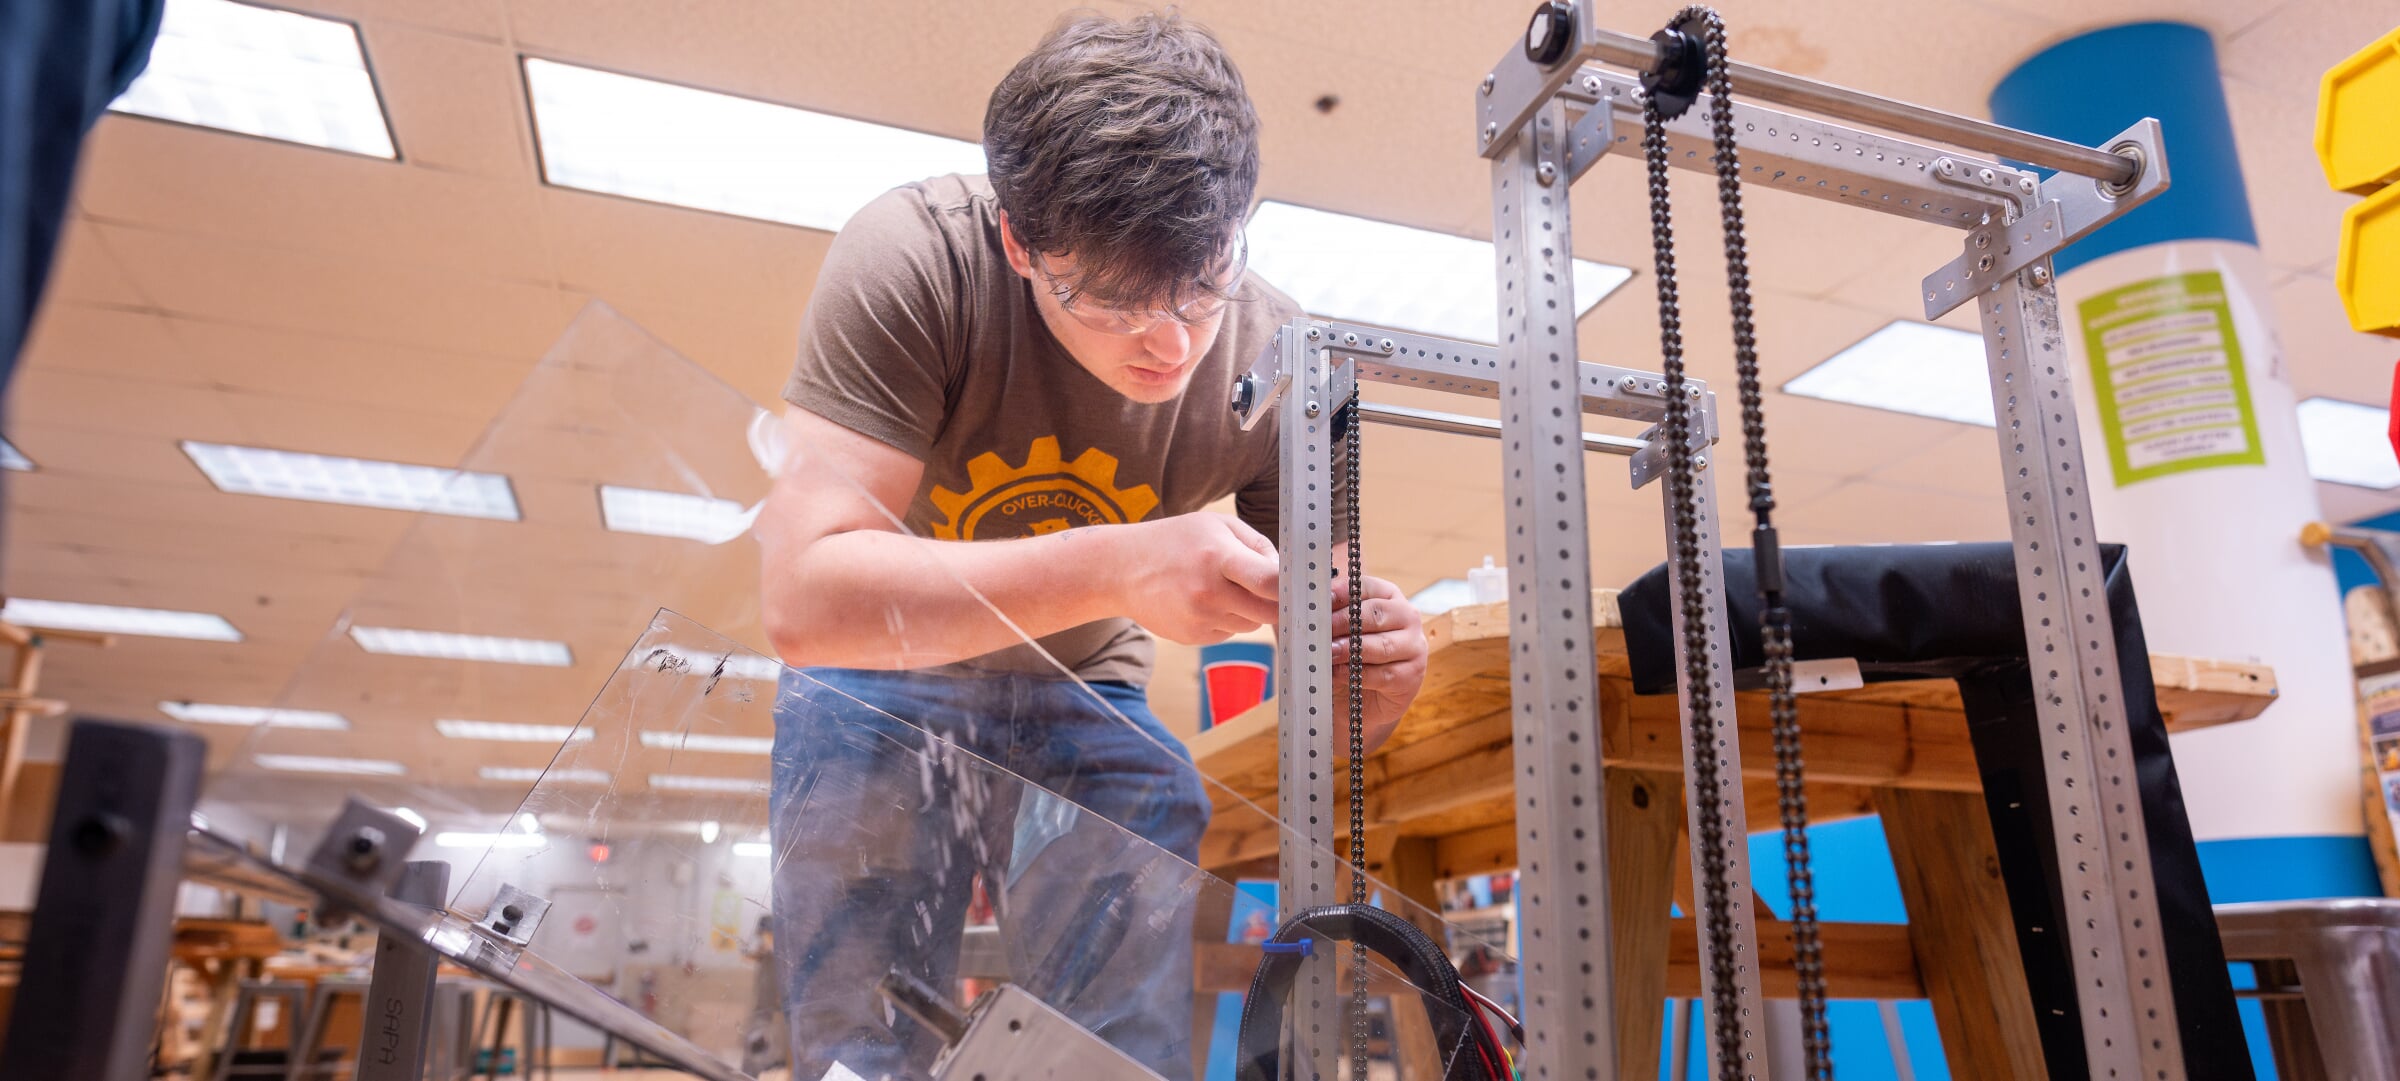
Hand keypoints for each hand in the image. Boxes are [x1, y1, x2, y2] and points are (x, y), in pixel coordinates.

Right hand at [1117, 513, 1280, 644]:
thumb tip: (1286, 575)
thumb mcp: (1217, 525)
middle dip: (1278, 602)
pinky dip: (1227, 619)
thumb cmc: (1175, 541)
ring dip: (1250, 609)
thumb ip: (1258, 546)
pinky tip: (1204, 600)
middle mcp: (1209, 592)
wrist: (1121, 569)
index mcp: (1217, 557)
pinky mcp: (1192, 637)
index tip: (1300, 584)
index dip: (1291, 586)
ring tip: (1224, 586)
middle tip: (1273, 589)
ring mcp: (1199, 619)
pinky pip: (1229, 632)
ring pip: (1251, 624)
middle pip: (1269, 612)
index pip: (1270, 581)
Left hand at [1326, 572, 1427, 751]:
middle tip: (1317, 630)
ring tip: (1325, 653)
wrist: (1353, 702)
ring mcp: (1414, 647)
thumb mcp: (1324, 631)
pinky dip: (1358, 674)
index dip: (1342, 593)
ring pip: (1382, 645)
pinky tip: (1337, 674)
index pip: (1366, 587)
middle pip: (1376, 614)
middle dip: (1343, 622)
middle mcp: (1406, 617)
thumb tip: (1282, 591)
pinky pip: (1384, 674)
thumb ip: (1311, 610)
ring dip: (1350, 649)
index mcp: (1387, 596)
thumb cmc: (1339, 658)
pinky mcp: (1411, 677)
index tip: (1319, 600)